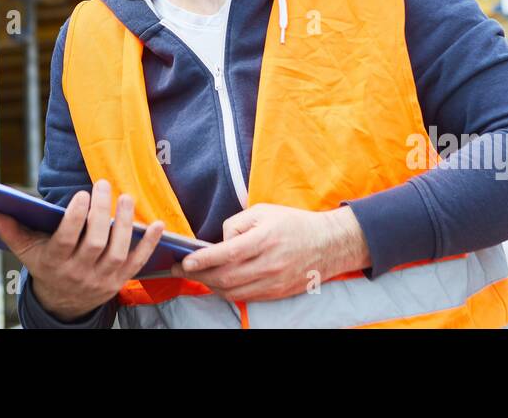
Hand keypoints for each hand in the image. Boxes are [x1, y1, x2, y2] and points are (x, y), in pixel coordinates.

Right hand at [0, 178, 164, 321]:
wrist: (64, 304)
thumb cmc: (47, 267)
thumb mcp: (28, 252)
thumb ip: (13, 232)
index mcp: (55, 263)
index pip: (66, 240)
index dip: (74, 218)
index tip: (81, 194)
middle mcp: (79, 273)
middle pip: (94, 243)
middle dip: (101, 213)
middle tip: (103, 185)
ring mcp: (102, 279)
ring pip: (116, 252)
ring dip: (124, 224)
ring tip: (126, 197)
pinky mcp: (120, 281)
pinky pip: (137, 263)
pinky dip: (148, 245)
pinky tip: (157, 225)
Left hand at [168, 204, 368, 302]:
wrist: (328, 244)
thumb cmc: (292, 223)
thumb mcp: (263, 211)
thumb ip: (237, 224)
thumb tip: (219, 242)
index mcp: (266, 238)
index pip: (229, 252)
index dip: (204, 259)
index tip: (184, 261)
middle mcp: (270, 263)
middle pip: (227, 276)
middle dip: (199, 275)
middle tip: (179, 270)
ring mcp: (274, 281)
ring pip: (233, 291)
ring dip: (210, 286)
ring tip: (195, 276)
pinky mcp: (277, 293)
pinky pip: (245, 297)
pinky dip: (227, 292)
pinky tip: (217, 283)